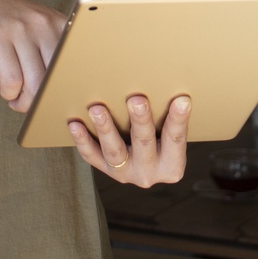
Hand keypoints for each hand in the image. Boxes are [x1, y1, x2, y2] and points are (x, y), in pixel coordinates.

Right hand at [0, 0, 67, 112]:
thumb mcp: (32, 27)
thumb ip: (50, 51)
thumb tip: (64, 91)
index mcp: (57, 23)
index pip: (75, 65)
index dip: (66, 88)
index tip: (55, 99)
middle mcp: (42, 23)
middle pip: (55, 79)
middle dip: (42, 100)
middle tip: (28, 103)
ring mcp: (19, 28)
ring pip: (35, 84)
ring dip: (23, 100)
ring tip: (15, 97)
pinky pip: (11, 79)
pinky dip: (8, 92)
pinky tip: (4, 87)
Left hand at [68, 94, 189, 186]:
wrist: (147, 165)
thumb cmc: (162, 137)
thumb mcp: (171, 133)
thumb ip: (171, 116)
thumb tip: (174, 85)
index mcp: (171, 166)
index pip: (175, 140)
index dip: (178, 120)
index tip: (182, 100)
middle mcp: (149, 173)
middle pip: (144, 143)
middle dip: (140, 121)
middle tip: (136, 99)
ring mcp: (125, 174)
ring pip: (114, 151)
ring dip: (105, 128)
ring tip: (97, 109)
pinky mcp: (106, 169)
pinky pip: (92, 156)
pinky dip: (82, 140)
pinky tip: (75, 124)